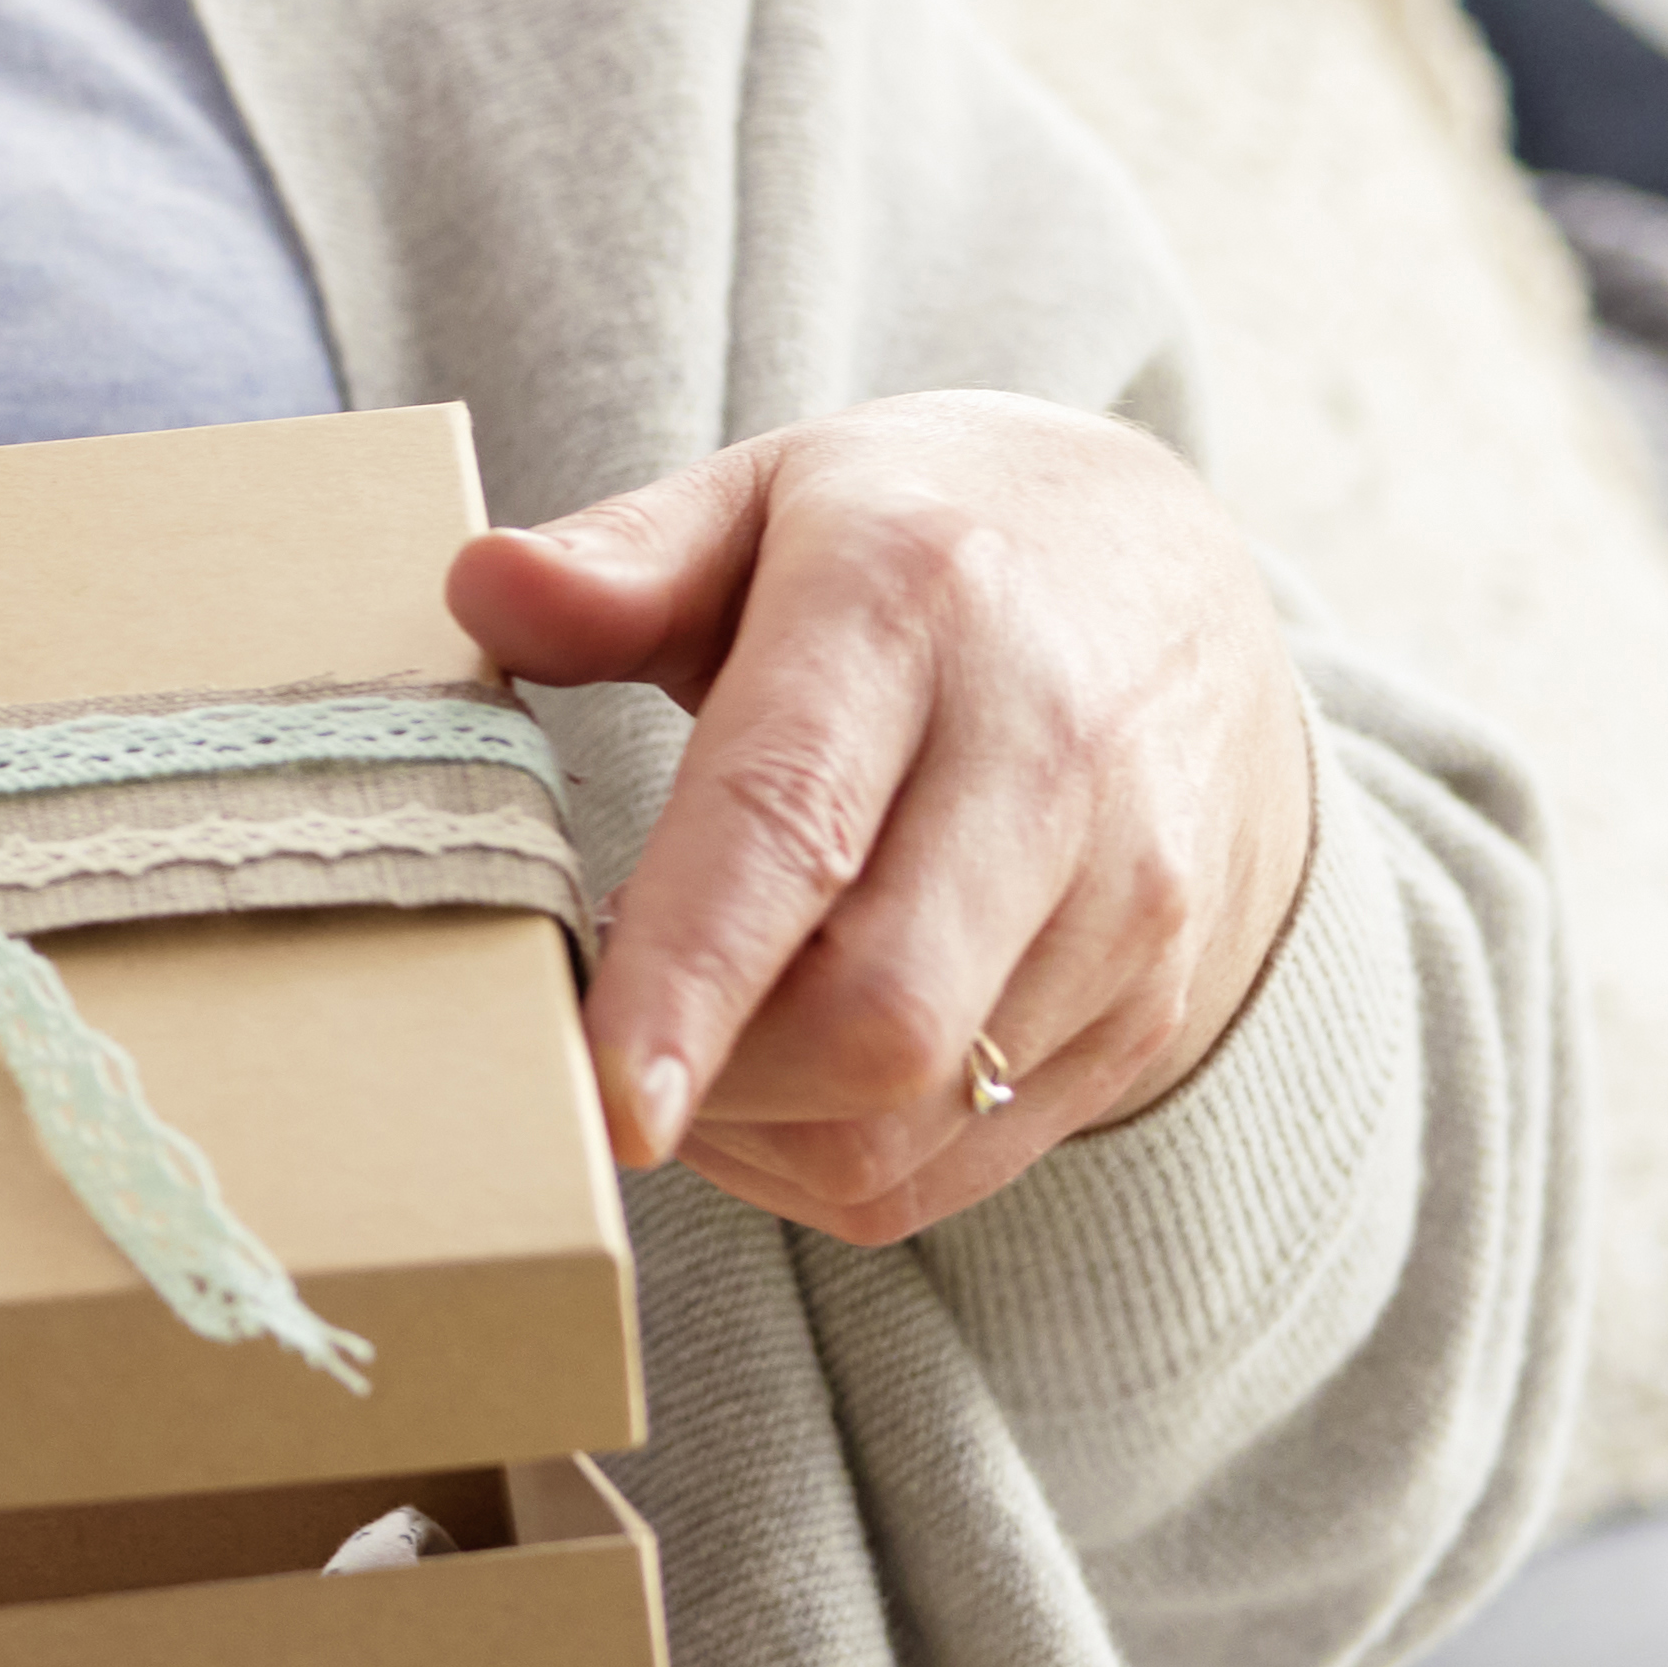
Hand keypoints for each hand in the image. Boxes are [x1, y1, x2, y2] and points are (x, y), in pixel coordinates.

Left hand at [444, 392, 1321, 1242]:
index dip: (691, 975)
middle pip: (873, 1018)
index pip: (792, 821)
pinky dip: (821, 1161)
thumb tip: (478, 584)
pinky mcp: (1148, 1014)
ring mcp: (1126, 906)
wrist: (1189, 586)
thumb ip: (623, 559)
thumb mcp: (769, 497)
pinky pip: (949, 1169)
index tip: (605, 1090)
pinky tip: (770, 1074)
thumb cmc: (923, 548)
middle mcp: (1050, 764)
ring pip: (907, 1121)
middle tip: (589, 1023)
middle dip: (702, 1073)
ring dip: (746, 1129)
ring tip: (681, 1034)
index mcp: (915, 609)